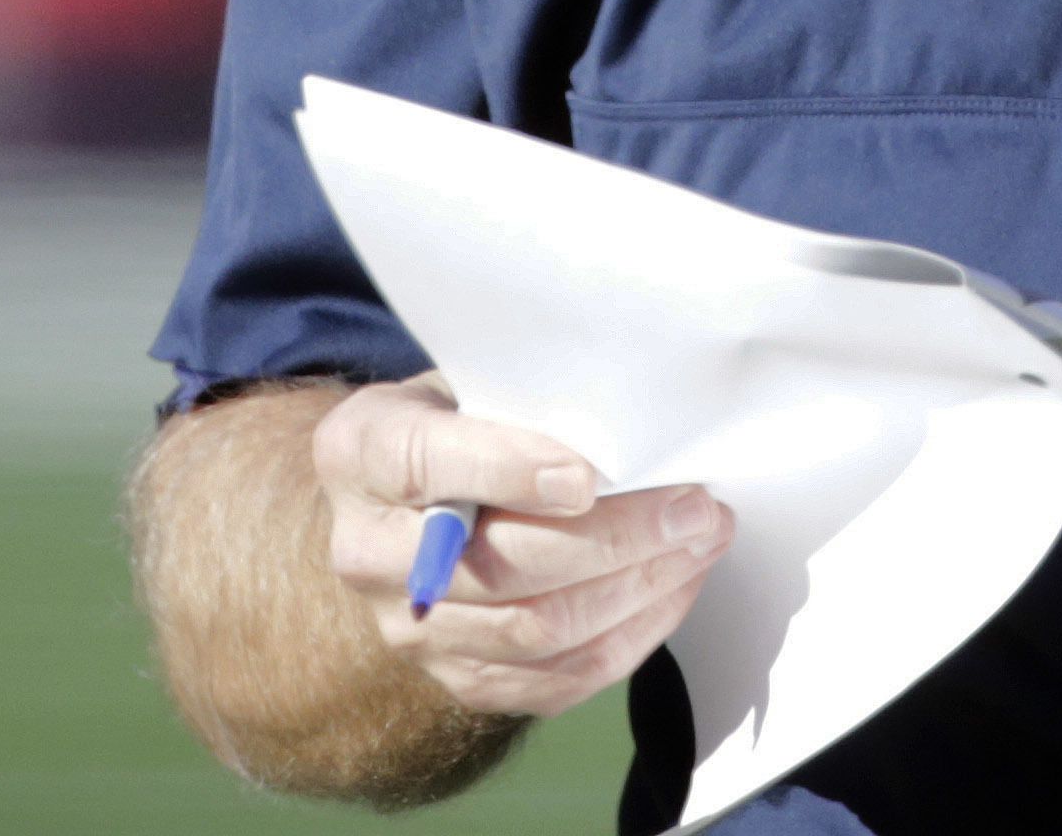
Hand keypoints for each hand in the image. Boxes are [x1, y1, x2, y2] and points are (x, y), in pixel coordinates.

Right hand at [311, 374, 732, 718]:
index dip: (509, 471)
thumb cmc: (461, 421)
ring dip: (636, 590)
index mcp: (361, 453)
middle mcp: (369, 553)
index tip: (588, 475)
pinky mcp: (457, 677)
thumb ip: (523, 399)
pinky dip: (628, 638)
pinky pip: (553, 681)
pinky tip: (673, 589)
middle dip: (615, 539)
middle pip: (498, 566)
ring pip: (534, 631)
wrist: (411, 502)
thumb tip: (631, 424)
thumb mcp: (470, 380)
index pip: (426, 465)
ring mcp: (410, 628)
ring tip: (700, 543)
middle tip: (694, 507)